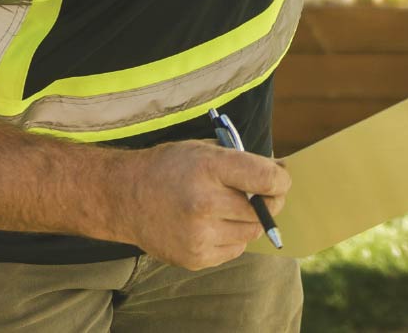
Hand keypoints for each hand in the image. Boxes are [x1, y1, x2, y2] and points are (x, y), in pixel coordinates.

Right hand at [101, 140, 290, 269]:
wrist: (125, 197)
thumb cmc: (170, 168)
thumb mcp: (204, 150)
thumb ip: (243, 161)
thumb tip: (283, 174)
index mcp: (208, 168)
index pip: (265, 178)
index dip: (280, 180)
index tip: (280, 180)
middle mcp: (203, 203)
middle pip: (262, 209)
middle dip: (267, 201)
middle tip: (259, 195)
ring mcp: (198, 235)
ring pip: (251, 231)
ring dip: (247, 220)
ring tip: (225, 207)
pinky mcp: (195, 257)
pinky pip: (235, 248)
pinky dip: (232, 236)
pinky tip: (211, 223)